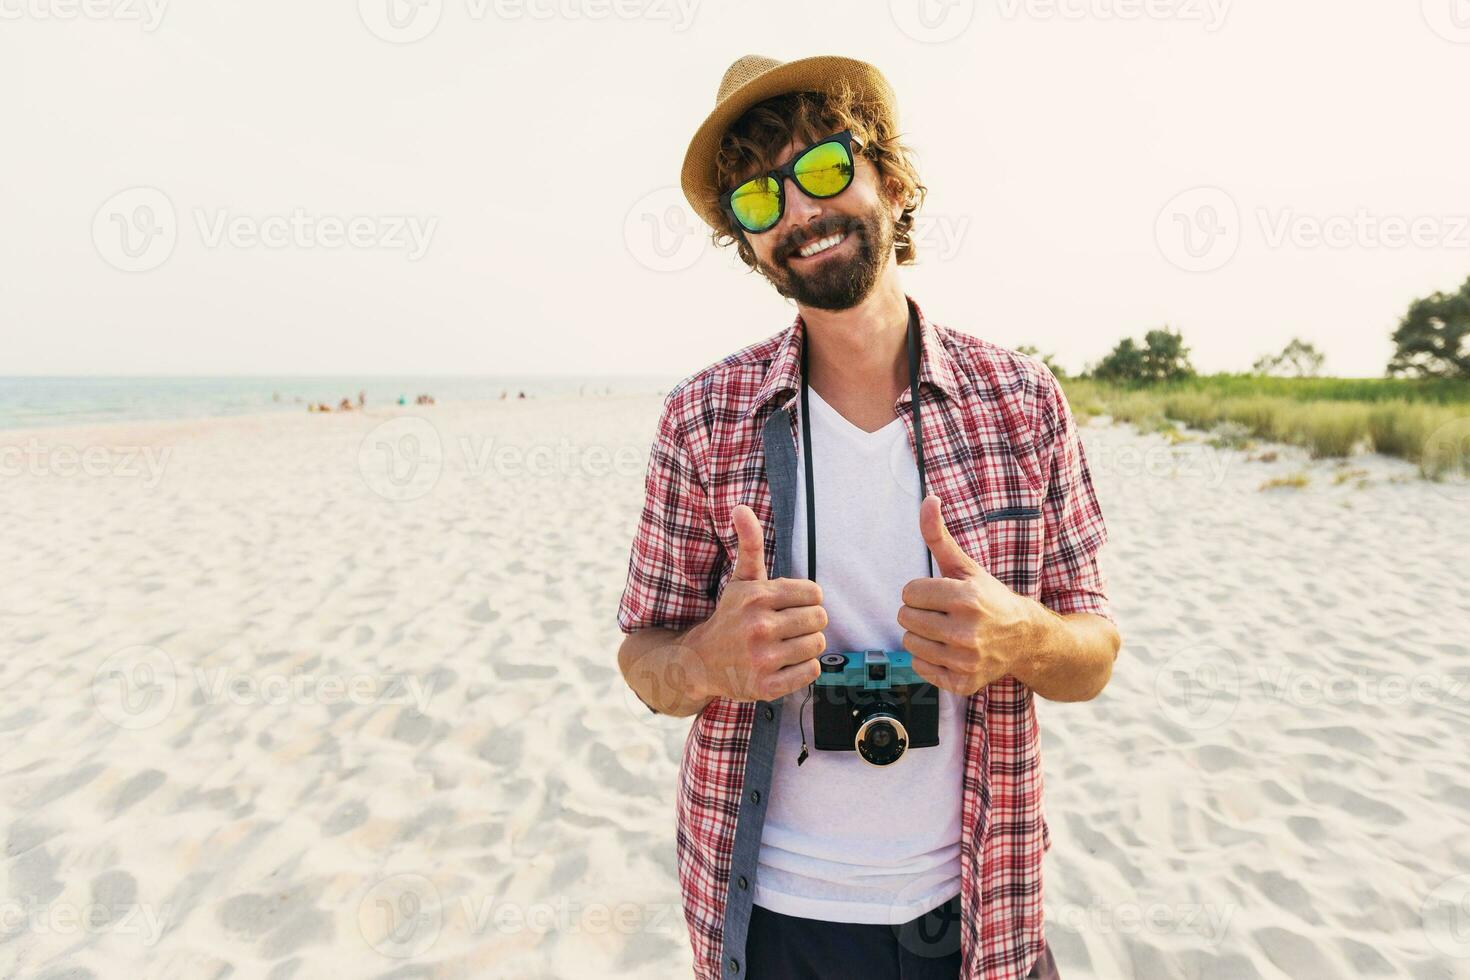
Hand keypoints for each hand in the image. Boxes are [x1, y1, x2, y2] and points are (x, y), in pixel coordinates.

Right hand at [686, 504, 826, 702]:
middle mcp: (760, 627)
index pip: (814, 592)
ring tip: (786, 644)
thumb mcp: (740, 579)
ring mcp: (763, 659)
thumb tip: (741, 507)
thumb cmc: (730, 617)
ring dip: (807, 645)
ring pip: (817, 645)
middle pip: (820, 619)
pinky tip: (784, 663)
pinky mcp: (767, 686)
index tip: (789, 605)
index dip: (806, 599)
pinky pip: (812, 672)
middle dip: (809, 622)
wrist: (700, 662)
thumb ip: (749, 544)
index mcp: (757, 597)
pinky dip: (804, 668)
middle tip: (789, 627)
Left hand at [897, 495, 1039, 695]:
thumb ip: (939, 535)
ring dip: (921, 635)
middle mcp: (966, 631)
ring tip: (944, 631)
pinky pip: (920, 667)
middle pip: (906, 618)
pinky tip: (949, 650)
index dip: (921, 591)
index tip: (940, 595)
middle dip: (919, 612)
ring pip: (909, 643)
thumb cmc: (990, 599)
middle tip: (941, 613)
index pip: (909, 592)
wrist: (1026, 639)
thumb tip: (929, 499)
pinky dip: (929, 659)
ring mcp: (965, 660)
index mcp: (967, 598)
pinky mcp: (962, 682)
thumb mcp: (966, 566)